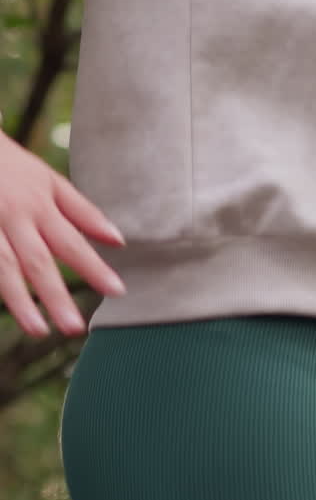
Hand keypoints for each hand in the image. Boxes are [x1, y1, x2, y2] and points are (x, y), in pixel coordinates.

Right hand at [0, 132, 126, 337]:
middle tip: (76, 327)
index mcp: (39, 205)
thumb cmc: (14, 168)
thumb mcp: (50, 181)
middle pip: (38, 261)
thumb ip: (83, 212)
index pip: (71, 242)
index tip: (117, 291)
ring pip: (5, 268)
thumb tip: (119, 240)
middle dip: (57, 295)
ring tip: (39, 330)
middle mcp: (15, 218)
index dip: (94, 267)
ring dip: (21, 302)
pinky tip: (1, 311)